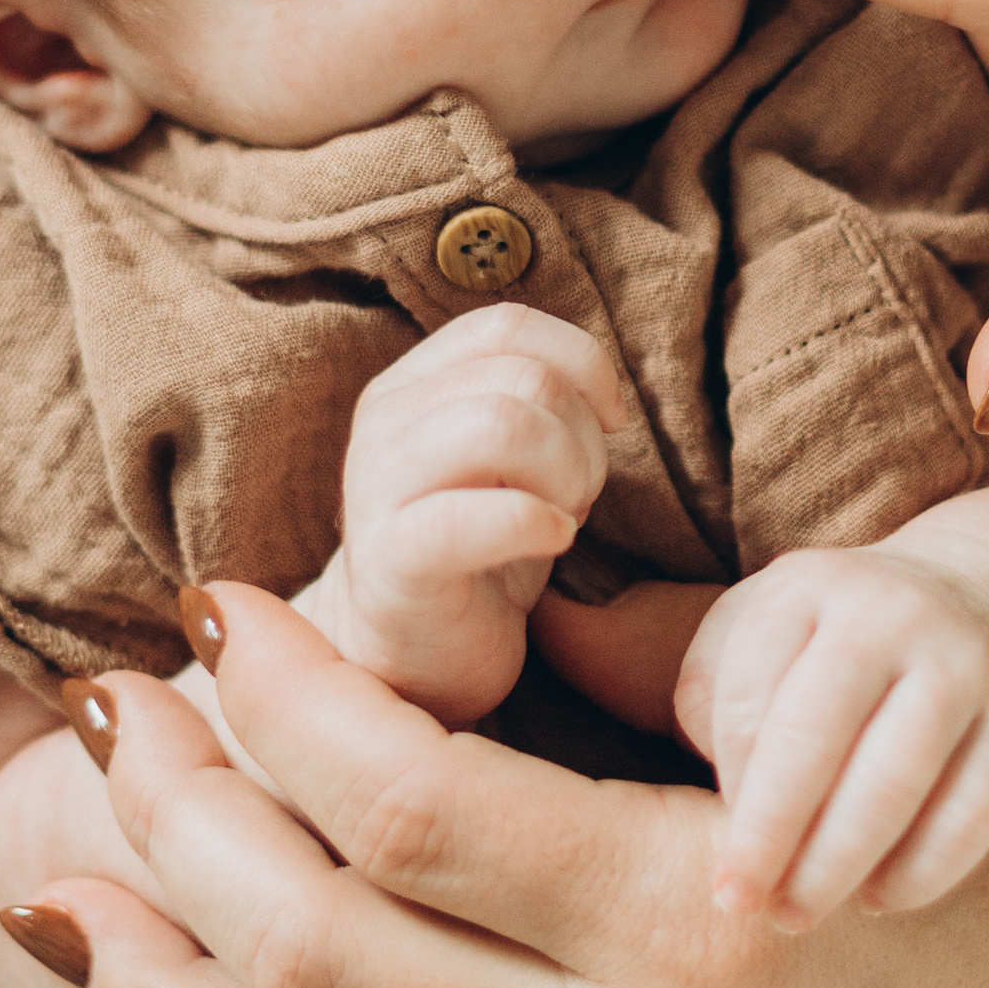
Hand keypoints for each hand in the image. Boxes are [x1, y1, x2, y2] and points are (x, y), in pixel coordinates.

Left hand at [40, 583, 988, 987]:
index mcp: (693, 912)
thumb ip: (689, 680)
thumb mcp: (899, 771)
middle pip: (304, 943)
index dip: (278, 691)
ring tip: (73, 888)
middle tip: (114, 711)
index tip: (220, 611)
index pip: (401, 791)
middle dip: (175, 812)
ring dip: (164, 987)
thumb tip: (515, 599)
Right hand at [311, 303, 627, 721]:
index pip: (508, 326)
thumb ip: (534, 403)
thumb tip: (604, 388)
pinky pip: (469, 517)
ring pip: (504, 425)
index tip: (610, 422)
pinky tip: (551, 542)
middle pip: (524, 378)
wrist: (404, 661)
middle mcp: (385, 423)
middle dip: (584, 437)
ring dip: (566, 474)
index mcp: (411, 385)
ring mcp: (378, 489)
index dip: (583, 364)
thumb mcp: (506, 461)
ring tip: (563, 519)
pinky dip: (533, 523)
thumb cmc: (473, 554)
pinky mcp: (391, 562)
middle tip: (580, 495)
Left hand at [680, 547, 988, 924]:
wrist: (984, 598)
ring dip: (837, 862)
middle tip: (740, 904)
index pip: (749, 696)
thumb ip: (714, 696)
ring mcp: (965, 664)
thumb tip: (721, 802)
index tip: (717, 848)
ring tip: (798, 914)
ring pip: (896, 779)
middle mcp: (890, 614)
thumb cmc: (835, 642)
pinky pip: (973, 811)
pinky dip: (922, 869)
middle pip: (816, 735)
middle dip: (769, 834)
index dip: (728, 784)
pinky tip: (877, 900)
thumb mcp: (761, 631)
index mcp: (807, 588)